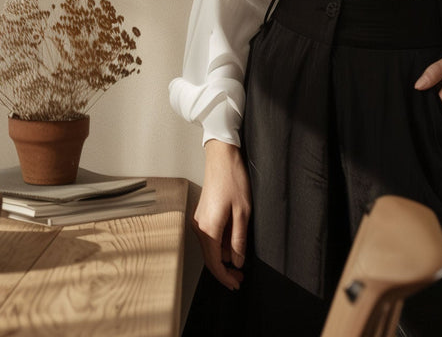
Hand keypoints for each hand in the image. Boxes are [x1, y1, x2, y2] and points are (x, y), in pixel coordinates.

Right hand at [192, 139, 251, 289]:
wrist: (222, 157)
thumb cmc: (232, 180)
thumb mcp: (243, 213)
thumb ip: (239, 240)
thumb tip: (237, 261)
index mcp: (208, 228)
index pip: (215, 263)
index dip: (226, 277)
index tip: (236, 284)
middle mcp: (199, 225)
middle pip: (210, 258)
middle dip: (225, 270)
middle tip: (240, 277)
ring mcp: (199, 219)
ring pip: (210, 248)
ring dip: (224, 257)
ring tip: (240, 261)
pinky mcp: (202, 214)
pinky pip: (210, 236)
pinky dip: (220, 245)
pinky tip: (233, 244)